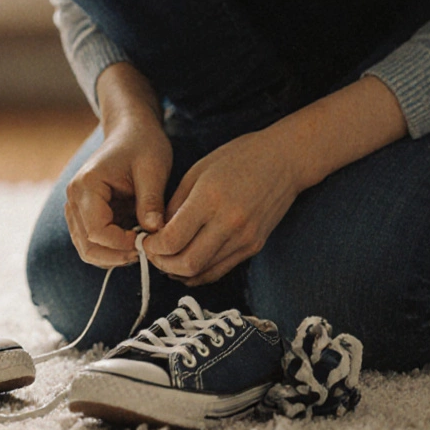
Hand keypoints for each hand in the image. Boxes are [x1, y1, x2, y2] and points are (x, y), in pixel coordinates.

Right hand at [64, 113, 171, 267]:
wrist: (131, 131)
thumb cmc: (142, 144)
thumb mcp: (153, 169)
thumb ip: (151, 202)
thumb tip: (154, 232)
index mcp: (87, 185)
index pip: (96, 231)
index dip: (121, 244)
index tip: (147, 241)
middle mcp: (74, 198)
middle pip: (87, 245)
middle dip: (116, 256)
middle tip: (144, 253)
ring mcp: (76, 207)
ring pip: (87, 248)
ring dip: (113, 256)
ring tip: (140, 247)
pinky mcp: (84, 214)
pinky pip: (92, 242)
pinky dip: (111, 249)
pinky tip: (133, 242)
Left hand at [143, 128, 305, 285]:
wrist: (285, 160)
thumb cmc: (238, 157)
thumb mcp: (197, 171)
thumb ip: (174, 204)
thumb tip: (156, 232)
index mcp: (210, 199)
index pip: (172, 239)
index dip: (152, 247)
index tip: (144, 240)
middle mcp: (229, 223)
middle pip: (186, 263)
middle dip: (162, 263)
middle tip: (152, 253)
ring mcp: (245, 238)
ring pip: (203, 271)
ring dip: (178, 271)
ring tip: (166, 258)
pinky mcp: (254, 246)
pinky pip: (220, 270)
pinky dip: (199, 272)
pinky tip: (186, 264)